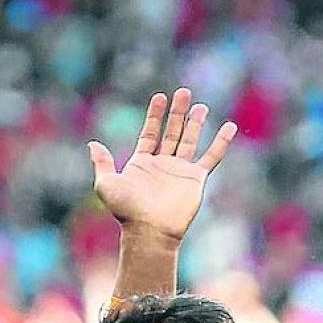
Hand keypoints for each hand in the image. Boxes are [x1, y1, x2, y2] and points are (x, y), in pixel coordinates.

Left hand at [90, 87, 236, 243]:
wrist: (150, 230)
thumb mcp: (106, 184)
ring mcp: (180, 171)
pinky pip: (211, 157)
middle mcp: (162, 165)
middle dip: (177, 112)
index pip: (151, 133)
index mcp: (141, 163)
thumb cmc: (127, 211)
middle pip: (172, 132)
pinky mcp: (196, 179)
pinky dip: (221, 143)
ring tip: (200, 106)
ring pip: (190, 141)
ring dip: (195, 123)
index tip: (160, 96)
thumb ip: (102, 162)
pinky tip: (230, 127)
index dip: (155, 115)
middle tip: (183, 92)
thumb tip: (92, 143)